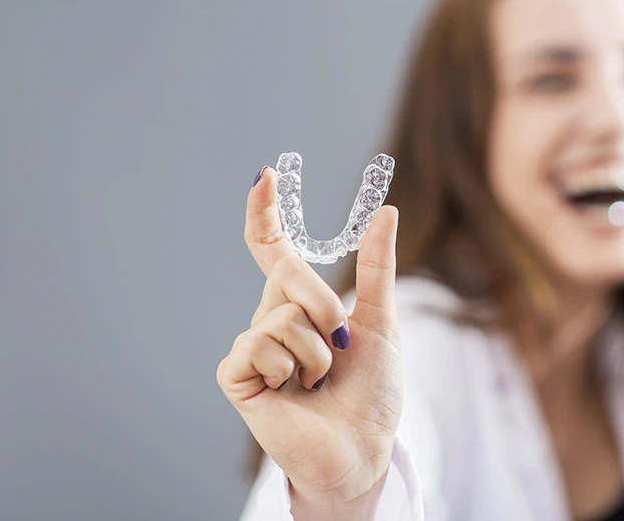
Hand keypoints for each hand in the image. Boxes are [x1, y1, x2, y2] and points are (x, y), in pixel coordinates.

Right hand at [216, 167, 402, 505]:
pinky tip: (293, 392)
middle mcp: (271, 317)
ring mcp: (252, 345)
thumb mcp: (382, 322)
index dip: (265, 212)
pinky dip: (290, 368)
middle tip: (342, 342)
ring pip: (281, 314)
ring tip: (319, 381)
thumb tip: (386, 211)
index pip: (273, 249)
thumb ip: (377, 268)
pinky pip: (260, 344)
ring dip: (317, 351)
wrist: (362, 448)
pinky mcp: (237, 374)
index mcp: (301, 303)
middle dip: (327, 305)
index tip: (265, 175)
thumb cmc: (371, 392)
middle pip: (287, 273)